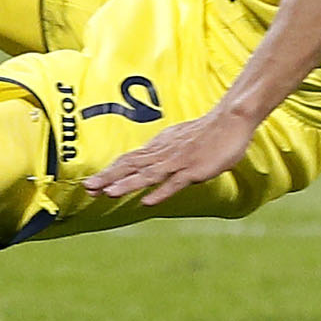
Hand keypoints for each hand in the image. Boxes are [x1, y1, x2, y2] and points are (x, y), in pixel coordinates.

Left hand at [80, 105, 255, 205]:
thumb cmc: (209, 130)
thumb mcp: (181, 140)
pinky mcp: (194, 169)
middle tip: (87, 188)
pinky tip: (147, 202)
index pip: (129, 160)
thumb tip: (153, 161)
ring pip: (148, 174)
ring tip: (108, 194)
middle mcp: (164, 154)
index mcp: (159, 147)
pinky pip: (175, 182)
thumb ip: (166, 151)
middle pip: (132, 166)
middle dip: (109, 178)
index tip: (91, 183)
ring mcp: (179, 161)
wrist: (232, 119)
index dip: (109, 172)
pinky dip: (161, 192)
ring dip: (127, 184)